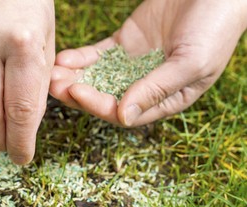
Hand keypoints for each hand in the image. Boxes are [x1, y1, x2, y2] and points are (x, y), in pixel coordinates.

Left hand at [50, 0, 246, 126]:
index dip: (98, 105)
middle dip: (78, 94)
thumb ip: (157, 90)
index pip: (125, 111)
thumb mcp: (193, 63)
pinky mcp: (125, 44)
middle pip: (105, 98)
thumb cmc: (216, 27)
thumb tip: (124, 116)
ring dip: (75, 77)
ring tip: (53, 73)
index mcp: (165, 99)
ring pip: (98, 77)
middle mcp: (145, 86)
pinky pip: (99, 55)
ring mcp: (133, 65)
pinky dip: (82, 57)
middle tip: (53, 86)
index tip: (77, 92)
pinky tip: (65, 58)